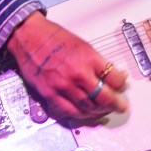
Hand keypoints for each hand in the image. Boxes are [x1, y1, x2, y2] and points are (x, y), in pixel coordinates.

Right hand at [7, 11, 128, 123]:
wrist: (28, 37)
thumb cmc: (53, 37)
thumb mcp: (82, 44)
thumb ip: (96, 61)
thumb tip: (110, 73)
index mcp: (89, 58)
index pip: (114, 79)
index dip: (122, 85)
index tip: (123, 86)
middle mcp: (78, 74)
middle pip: (104, 97)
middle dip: (116, 104)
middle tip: (121, 107)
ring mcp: (63, 86)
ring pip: (88, 108)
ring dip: (99, 111)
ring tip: (104, 110)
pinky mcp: (50, 94)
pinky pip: (70, 111)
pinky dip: (81, 114)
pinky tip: (86, 113)